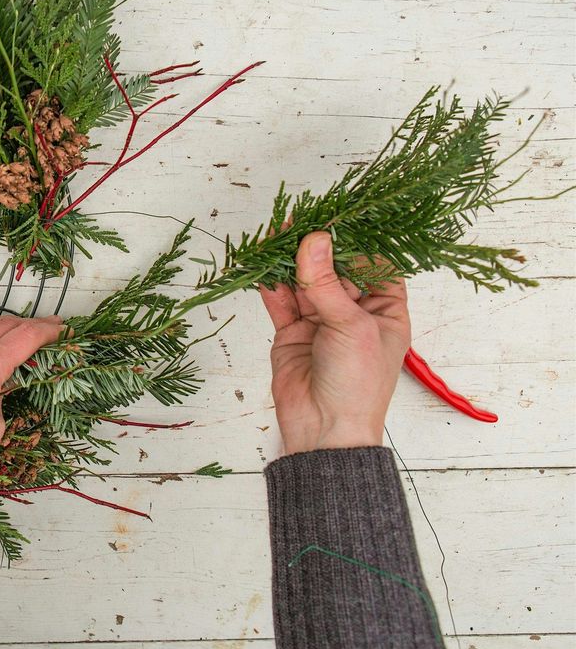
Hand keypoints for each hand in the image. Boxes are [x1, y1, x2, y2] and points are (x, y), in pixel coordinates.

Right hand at [258, 231, 409, 455]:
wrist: (324, 431)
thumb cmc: (357, 385)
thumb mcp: (350, 327)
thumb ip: (326, 283)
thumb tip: (313, 241)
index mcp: (385, 310)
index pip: (373, 264)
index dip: (356, 240)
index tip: (337, 216)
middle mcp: (354, 312)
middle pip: (335, 268)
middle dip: (316, 246)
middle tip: (299, 221)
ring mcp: (321, 321)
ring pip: (304, 281)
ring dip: (290, 261)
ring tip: (276, 234)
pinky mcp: (292, 332)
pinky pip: (281, 301)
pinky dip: (271, 284)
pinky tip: (263, 265)